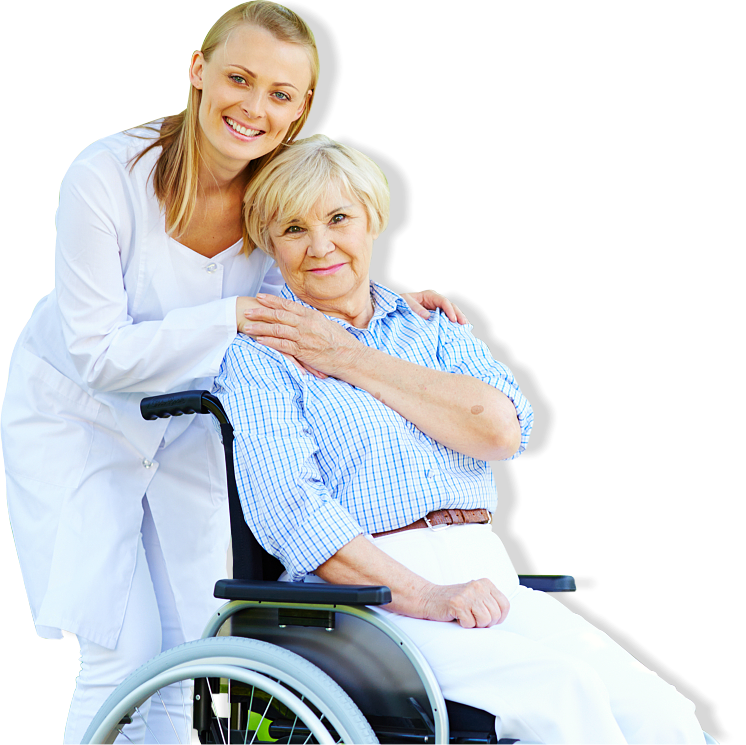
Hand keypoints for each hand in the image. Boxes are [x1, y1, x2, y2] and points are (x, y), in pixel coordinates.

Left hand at [240, 293, 367, 377]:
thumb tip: (305, 317)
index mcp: (312, 316)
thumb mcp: (328, 325)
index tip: (260, 297)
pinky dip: (269, 343)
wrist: (351, 356)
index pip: (288, 305)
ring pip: (277, 329)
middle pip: (279, 315)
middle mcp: (306, 324)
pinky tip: (259, 341)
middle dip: (261, 312)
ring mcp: (304, 337)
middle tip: (247, 311)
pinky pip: (282, 345)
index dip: (272, 300)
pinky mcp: (303, 351)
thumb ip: (314, 320)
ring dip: (260, 328)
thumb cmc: (342, 342)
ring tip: (247, 327)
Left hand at [400, 290, 467, 323]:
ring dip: (458, 319)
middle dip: (458, 314)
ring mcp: (436, 309)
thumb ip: (415, 307)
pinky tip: (458, 329)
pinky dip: (452, 324)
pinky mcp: (435, 317)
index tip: (453, 320)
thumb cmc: (399, 303)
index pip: (443, 301)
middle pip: (450, 306)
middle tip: (464, 324)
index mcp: (429, 296)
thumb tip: (427, 316)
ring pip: (450, 312)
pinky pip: (445, 319)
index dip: (449, 310)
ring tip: (466, 327)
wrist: (395, 307)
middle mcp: (435, 301)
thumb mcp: (405, 301)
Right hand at [419, 578, 508, 627]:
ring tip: (465, 616)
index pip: (505, 605)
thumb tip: (501, 618)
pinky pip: (470, 624)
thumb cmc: (453, 601)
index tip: (489, 619)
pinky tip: (457, 617)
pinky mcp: (458, 603)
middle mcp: (478, 586)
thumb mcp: (476, 596)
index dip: (499, 618)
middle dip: (485, 623)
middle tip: (473, 618)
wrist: (429, 598)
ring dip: (475, 624)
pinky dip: (463, 625)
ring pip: (485, 620)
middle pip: (495, 615)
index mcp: (485, 583)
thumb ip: (490, 603)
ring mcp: (468, 594)